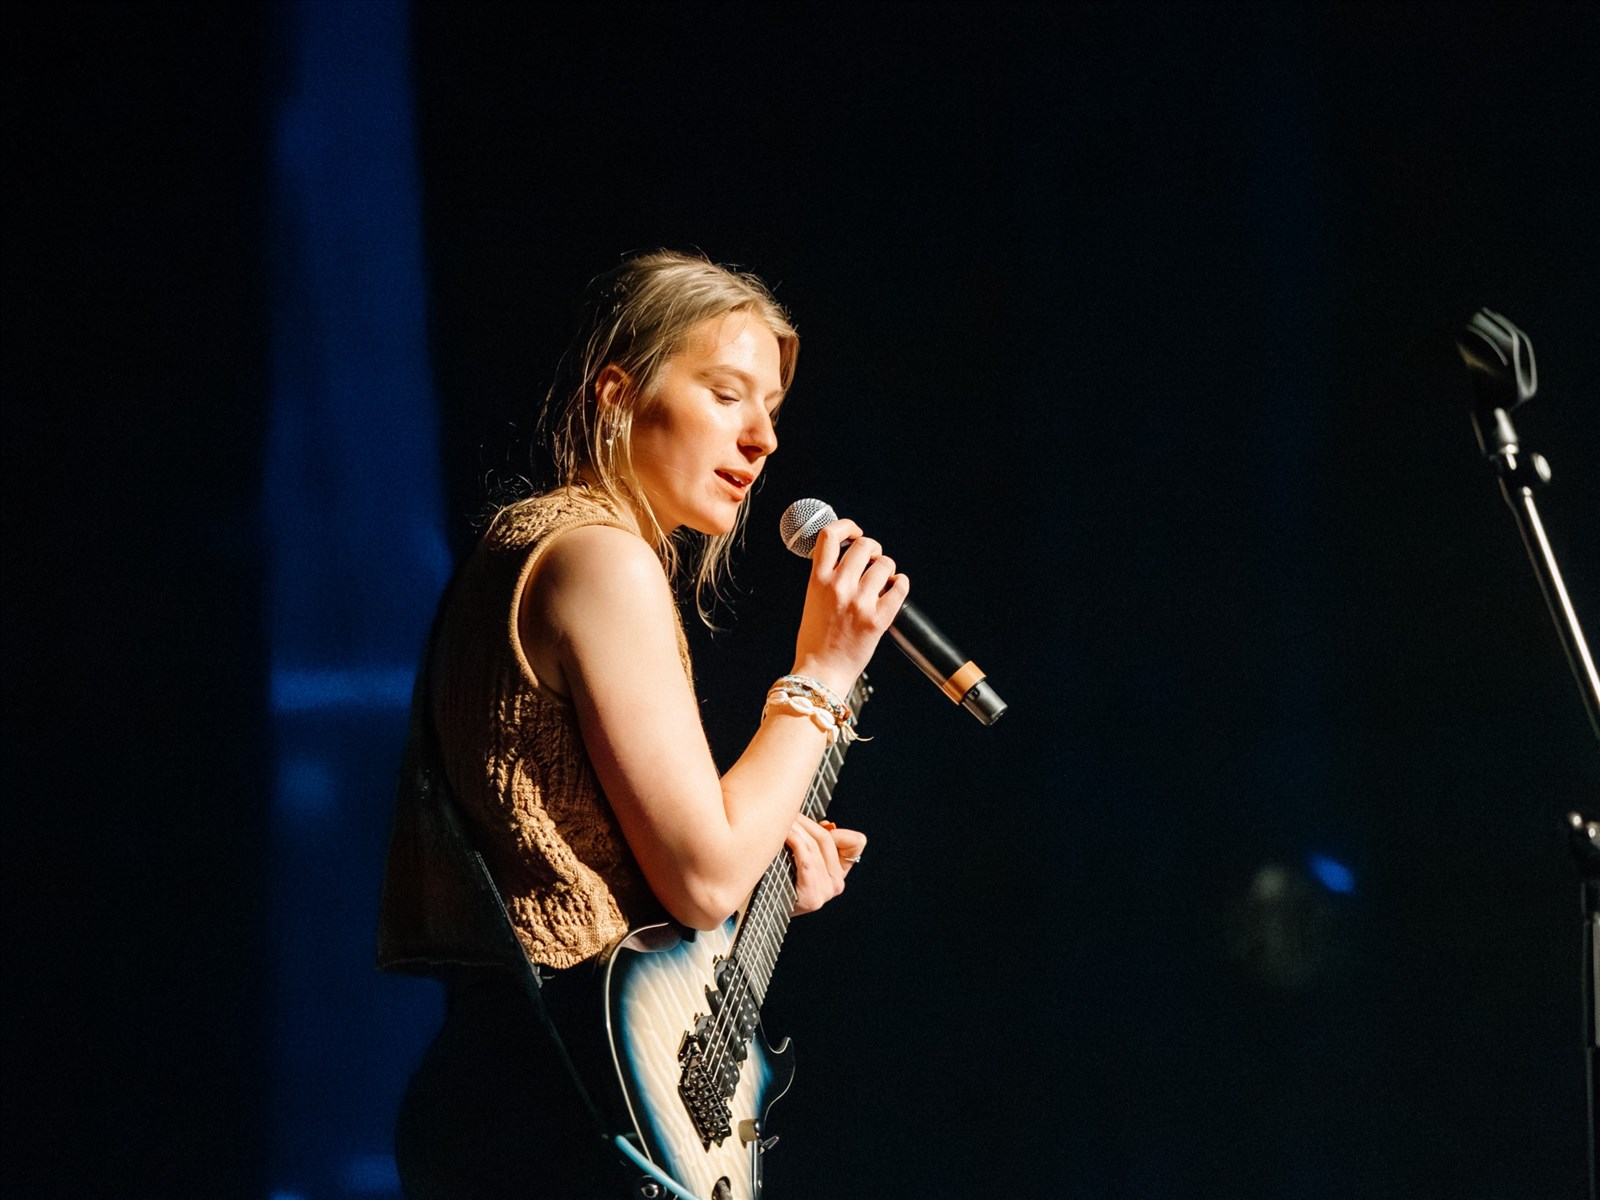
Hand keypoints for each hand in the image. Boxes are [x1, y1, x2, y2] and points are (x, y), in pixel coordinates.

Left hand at [786, 815, 865, 914]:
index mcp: (839, 873)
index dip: (837, 831)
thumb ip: (816, 844)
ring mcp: (826, 892)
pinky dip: (794, 841)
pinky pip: (805, 859)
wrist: (761, 910)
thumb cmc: (777, 879)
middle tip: (788, 813)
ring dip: (796, 828)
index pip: (856, 842)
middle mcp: (837, 884)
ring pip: (813, 846)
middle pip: (827, 838)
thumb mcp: (801, 859)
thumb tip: (828, 825)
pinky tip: (782, 834)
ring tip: (781, 820)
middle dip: (805, 822)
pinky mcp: (811, 897)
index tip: (817, 826)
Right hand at [791, 518, 908, 695]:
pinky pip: (900, 587)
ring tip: (883, 580)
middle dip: (873, 549)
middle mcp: (839, 587)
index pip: (830, 535)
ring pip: (885, 564)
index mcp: (818, 580)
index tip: (855, 533)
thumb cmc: (815, 640)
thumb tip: (848, 558)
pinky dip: (901, 584)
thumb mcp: (812, 600)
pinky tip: (895, 588)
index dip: (847, 527)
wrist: (822, 672)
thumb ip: (827, 577)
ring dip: (887, 568)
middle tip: (873, 560)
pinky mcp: (878, 619)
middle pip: (864, 545)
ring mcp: (860, 602)